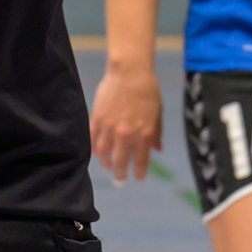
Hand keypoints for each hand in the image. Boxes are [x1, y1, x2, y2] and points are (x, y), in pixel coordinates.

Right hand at [88, 53, 163, 184]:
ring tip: (106, 165)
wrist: (130, 73)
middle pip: (120, 161)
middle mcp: (126, 135)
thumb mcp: (158, 113)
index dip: (139, 172)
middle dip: (119, 173)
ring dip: (105, 162)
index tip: (137, 178)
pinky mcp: (97, 119)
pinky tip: (95, 152)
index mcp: (144, 134)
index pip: (141, 160)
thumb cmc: (148, 90)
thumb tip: (157, 149)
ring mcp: (110, 128)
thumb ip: (156, 133)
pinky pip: (93, 139)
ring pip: (104, 153)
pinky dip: (94, 148)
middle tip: (119, 179)